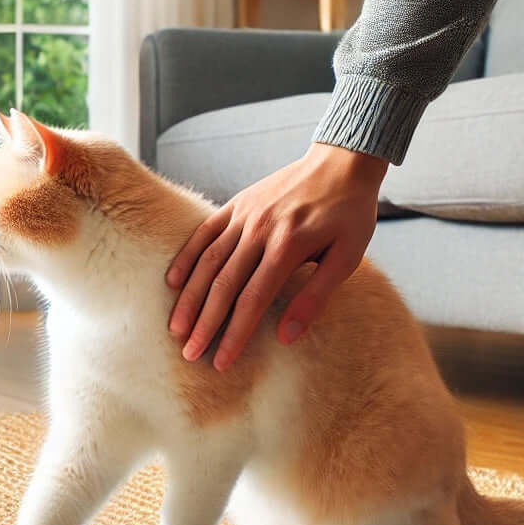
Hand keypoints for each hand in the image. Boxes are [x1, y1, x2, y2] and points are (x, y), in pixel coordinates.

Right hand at [166, 142, 388, 370]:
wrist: (341, 163)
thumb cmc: (349, 214)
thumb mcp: (347, 258)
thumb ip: (315, 297)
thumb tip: (287, 337)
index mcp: (288, 246)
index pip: (252, 300)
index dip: (234, 333)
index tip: (221, 361)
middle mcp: (259, 230)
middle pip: (223, 284)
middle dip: (204, 323)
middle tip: (189, 353)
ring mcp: (243, 215)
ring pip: (207, 261)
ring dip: (189, 297)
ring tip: (176, 327)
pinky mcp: (236, 204)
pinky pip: (204, 233)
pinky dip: (186, 257)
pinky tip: (174, 282)